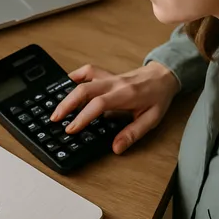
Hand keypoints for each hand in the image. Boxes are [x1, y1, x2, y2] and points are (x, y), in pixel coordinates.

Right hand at [50, 61, 179, 153]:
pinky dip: (74, 77)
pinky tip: (66, 85)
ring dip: (67, 92)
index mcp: (125, 95)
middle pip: (84, 89)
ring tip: (56, 107)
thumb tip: (116, 147)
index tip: (72, 129)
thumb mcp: (151, 119)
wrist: (163, 76)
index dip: (83, 117)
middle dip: (66, 104)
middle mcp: (114, 83)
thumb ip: (133, 133)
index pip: (98, 104)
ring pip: (82, 80)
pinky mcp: (106, 74)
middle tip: (55, 119)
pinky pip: (87, 71)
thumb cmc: (158, 97)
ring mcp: (109, 77)